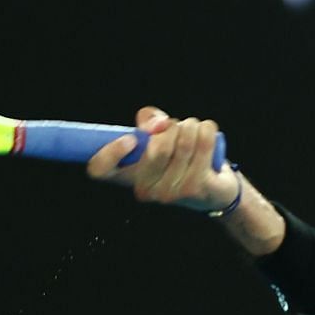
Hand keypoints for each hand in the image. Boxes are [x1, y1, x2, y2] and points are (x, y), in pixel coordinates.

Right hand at [86, 106, 236, 211]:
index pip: (100, 169)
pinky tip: (207, 134)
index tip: (130, 139)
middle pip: (156, 147)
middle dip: (171, 126)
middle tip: (177, 128)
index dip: (110, 152)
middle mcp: (145, 190)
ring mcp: (171, 193)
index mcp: (127, 176)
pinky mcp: (197, 188)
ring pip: (183, 140)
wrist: (214, 189)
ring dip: (191, 126)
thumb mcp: (157, 137)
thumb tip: (157, 124)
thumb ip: (148, 121)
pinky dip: (207, 129)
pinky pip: (203, 143)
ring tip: (193, 132)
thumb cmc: (179, 159)